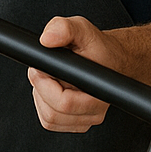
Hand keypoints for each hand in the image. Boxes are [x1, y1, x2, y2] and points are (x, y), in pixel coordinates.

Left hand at [27, 15, 121, 132]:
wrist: (110, 60)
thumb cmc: (98, 47)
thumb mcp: (83, 29)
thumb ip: (64, 28)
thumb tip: (47, 39)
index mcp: (99, 92)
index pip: (65, 103)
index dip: (45, 84)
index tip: (40, 67)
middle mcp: (95, 111)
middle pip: (53, 113)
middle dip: (40, 88)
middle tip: (42, 69)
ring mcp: (86, 120)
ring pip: (49, 119)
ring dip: (41, 97)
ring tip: (49, 77)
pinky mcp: (76, 123)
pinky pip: (50, 121)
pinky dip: (44, 105)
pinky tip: (51, 88)